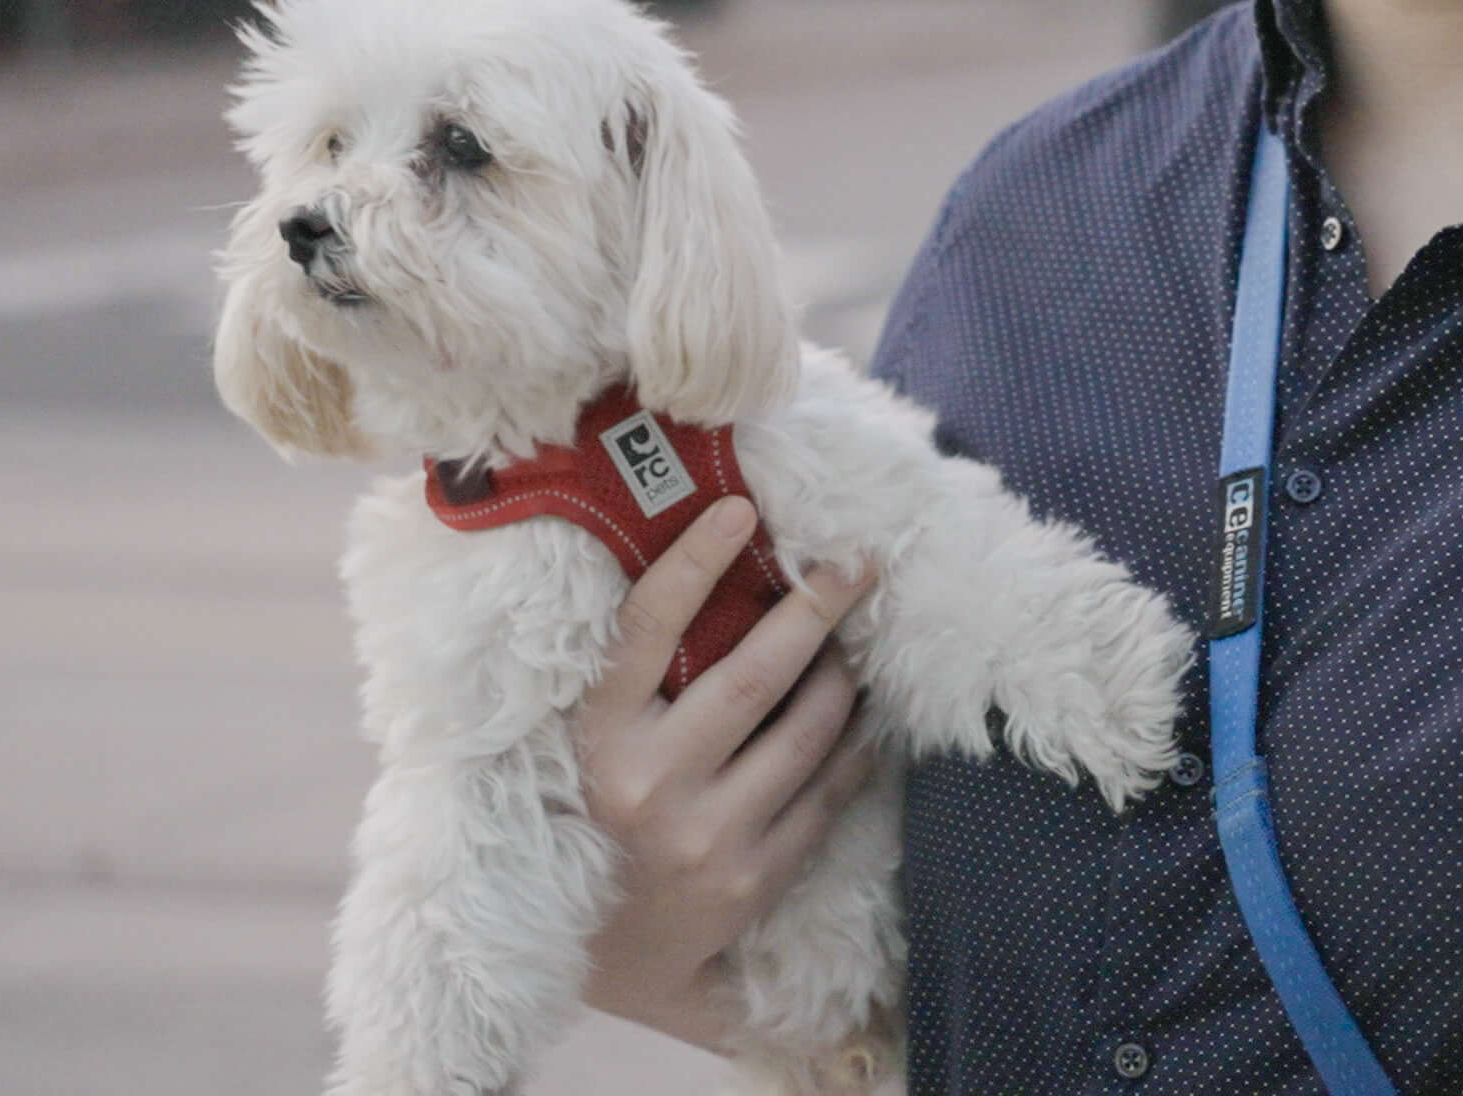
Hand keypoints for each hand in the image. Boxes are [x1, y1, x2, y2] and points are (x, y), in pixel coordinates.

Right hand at [573, 497, 881, 1049]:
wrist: (609, 953)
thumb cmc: (603, 819)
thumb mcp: (597, 747)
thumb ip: (642, 678)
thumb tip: (722, 573)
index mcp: (598, 737)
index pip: (646, 630)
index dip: (692, 562)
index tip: (738, 509)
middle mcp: (647, 783)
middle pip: (753, 675)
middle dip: (814, 608)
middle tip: (854, 562)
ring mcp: (706, 836)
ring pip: (806, 731)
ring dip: (843, 678)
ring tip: (856, 647)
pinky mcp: (754, 878)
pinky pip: (828, 793)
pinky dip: (855, 747)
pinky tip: (865, 720)